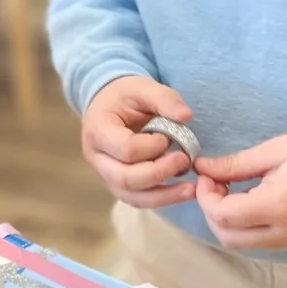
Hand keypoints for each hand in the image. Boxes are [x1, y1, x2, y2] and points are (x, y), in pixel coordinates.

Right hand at [81, 76, 196, 207]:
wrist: (108, 105)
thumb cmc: (124, 96)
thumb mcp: (141, 87)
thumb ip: (164, 98)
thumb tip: (186, 115)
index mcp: (97, 130)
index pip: (125, 149)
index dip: (151, 147)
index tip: (167, 137)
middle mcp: (95, 157)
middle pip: (126, 178)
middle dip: (160, 173)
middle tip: (184, 160)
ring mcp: (104, 174)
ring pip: (132, 196)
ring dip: (164, 195)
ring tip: (191, 188)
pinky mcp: (117, 184)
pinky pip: (138, 200)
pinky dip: (161, 199)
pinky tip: (182, 192)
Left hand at [194, 132, 286, 250]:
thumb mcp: (272, 152)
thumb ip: (234, 164)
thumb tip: (201, 167)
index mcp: (277, 206)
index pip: (223, 215)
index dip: (205, 196)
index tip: (206, 175)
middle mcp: (284, 231)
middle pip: (227, 236)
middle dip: (211, 210)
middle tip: (215, 182)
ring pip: (240, 242)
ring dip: (225, 219)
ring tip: (230, 189)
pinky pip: (257, 241)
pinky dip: (243, 225)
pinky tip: (246, 199)